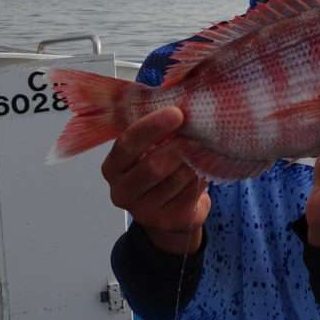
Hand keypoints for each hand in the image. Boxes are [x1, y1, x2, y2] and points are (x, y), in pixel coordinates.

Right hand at [100, 107, 210, 255]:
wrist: (172, 213)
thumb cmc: (160, 169)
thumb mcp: (149, 148)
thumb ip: (153, 129)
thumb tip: (179, 98)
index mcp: (113, 167)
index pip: (128, 144)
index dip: (152, 127)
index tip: (177, 113)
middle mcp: (122, 191)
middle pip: (153, 166)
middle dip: (179, 147)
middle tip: (197, 133)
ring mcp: (144, 210)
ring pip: (176, 179)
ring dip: (194, 161)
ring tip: (203, 149)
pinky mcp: (167, 220)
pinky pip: (191, 193)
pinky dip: (202, 176)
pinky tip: (205, 167)